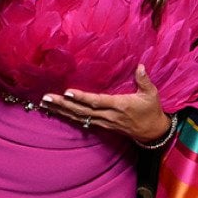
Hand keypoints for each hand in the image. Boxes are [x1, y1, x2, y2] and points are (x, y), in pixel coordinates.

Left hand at [41, 64, 171, 142]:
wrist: (152, 132)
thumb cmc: (151, 110)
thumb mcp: (151, 94)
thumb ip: (144, 80)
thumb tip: (140, 66)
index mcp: (120, 105)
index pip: (97, 101)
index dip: (82, 98)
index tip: (67, 92)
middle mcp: (108, 115)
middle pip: (82, 111)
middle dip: (63, 105)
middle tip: (46, 98)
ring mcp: (104, 122)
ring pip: (79, 117)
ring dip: (61, 111)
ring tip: (45, 104)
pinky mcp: (102, 125)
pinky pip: (82, 121)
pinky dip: (68, 117)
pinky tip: (57, 112)